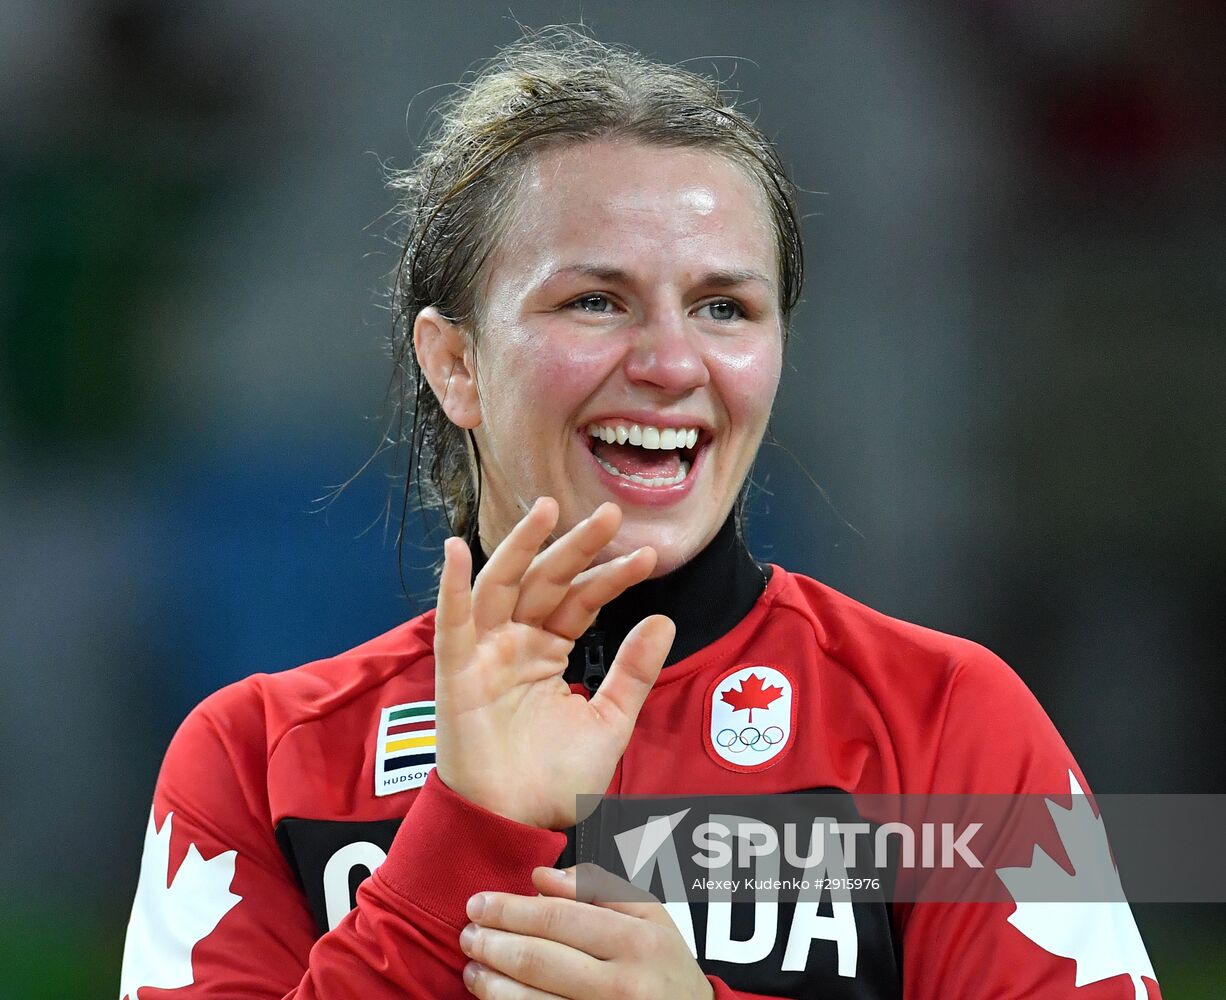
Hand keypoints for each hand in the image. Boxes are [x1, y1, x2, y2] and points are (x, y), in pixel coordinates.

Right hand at [434, 497, 675, 829]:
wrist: (518, 824)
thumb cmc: (556, 780)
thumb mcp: (610, 721)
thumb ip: (633, 671)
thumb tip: (664, 619)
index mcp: (549, 651)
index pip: (582, 601)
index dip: (612, 577)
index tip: (649, 556)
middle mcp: (516, 643)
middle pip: (546, 582)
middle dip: (575, 546)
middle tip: (609, 512)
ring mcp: (485, 653)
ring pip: (502, 586)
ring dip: (521, 546)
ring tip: (547, 509)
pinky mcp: (456, 672)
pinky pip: (452, 622)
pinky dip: (452, 585)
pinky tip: (459, 549)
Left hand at [459, 866, 713, 999]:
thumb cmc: (667, 968)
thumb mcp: (651, 918)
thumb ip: (599, 889)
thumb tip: (541, 877)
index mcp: (637, 941)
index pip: (558, 918)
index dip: (511, 909)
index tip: (479, 902)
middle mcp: (622, 985)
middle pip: (538, 960)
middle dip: (492, 943)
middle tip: (467, 932)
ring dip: (491, 983)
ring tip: (472, 967)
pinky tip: (494, 996)